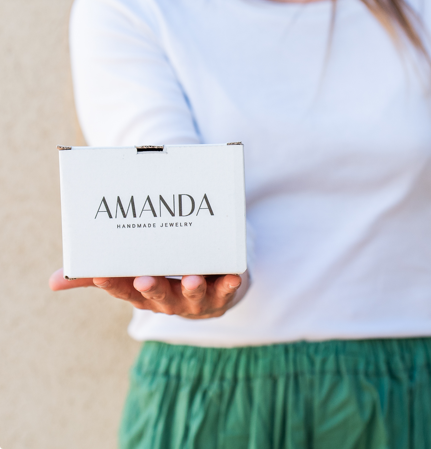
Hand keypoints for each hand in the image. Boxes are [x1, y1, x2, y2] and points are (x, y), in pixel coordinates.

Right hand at [49, 269, 242, 318]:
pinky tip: (233, 275)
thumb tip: (53, 282)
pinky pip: (224, 291)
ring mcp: (194, 299)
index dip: (114, 284)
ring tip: (190, 279)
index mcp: (143, 295)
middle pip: (158, 296)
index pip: (124, 291)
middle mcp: (167, 301)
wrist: (205, 293)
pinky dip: (228, 285)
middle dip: (152, 288)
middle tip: (145, 278)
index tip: (102, 274)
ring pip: (191, 295)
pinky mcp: (219, 294)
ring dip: (191, 288)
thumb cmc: (163, 280)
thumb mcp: (130, 278)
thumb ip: (98, 276)